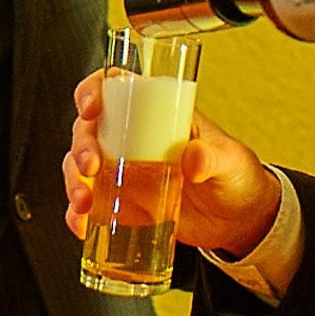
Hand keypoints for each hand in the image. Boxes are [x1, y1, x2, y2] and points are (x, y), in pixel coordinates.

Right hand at [63, 72, 280, 258]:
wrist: (240, 219)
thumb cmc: (237, 175)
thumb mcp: (230, 160)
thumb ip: (213, 157)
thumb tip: (193, 158)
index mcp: (157, 116)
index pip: (116, 89)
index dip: (93, 91)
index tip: (91, 108)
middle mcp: (133, 139)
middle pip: (88, 129)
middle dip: (81, 145)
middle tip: (90, 166)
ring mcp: (124, 172)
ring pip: (80, 166)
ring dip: (73, 181)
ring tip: (84, 203)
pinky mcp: (122, 204)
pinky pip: (89, 205)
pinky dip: (78, 215)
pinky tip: (81, 226)